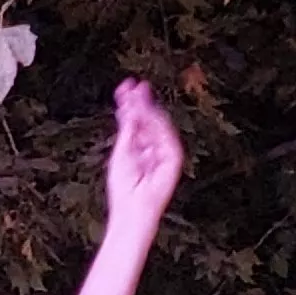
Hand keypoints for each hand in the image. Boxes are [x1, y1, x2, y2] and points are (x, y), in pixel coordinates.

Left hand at [103, 79, 186, 226]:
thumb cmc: (124, 189)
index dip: (130, 104)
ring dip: (147, 108)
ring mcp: (164, 152)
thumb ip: (127, 130)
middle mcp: (152, 147)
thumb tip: (128, 107)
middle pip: (147, 119)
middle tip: (131, 85)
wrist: (132, 209)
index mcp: (139, 147)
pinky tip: (147, 112)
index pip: (136, 121)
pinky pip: (167, 136)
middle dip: (140, 102)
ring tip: (138, 95)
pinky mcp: (173, 159)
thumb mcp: (122, 152)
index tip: (124, 87)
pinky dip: (157, 124)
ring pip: (157, 124)